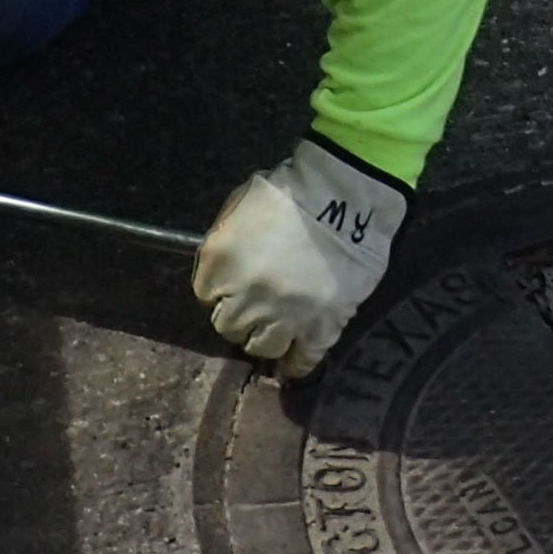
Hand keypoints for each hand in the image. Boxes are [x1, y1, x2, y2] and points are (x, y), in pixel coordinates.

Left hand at [195, 138, 405, 377]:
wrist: (348, 193)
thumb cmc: (293, 190)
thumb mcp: (242, 202)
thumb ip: (224, 239)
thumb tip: (222, 268)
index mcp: (221, 260)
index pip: (204, 293)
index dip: (221, 286)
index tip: (234, 280)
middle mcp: (245, 295)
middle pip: (227, 325)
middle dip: (239, 312)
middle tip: (257, 299)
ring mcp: (283, 315)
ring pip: (259, 347)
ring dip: (263, 335)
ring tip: (276, 324)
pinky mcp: (320, 327)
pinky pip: (302, 359)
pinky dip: (295, 363)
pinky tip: (291, 364)